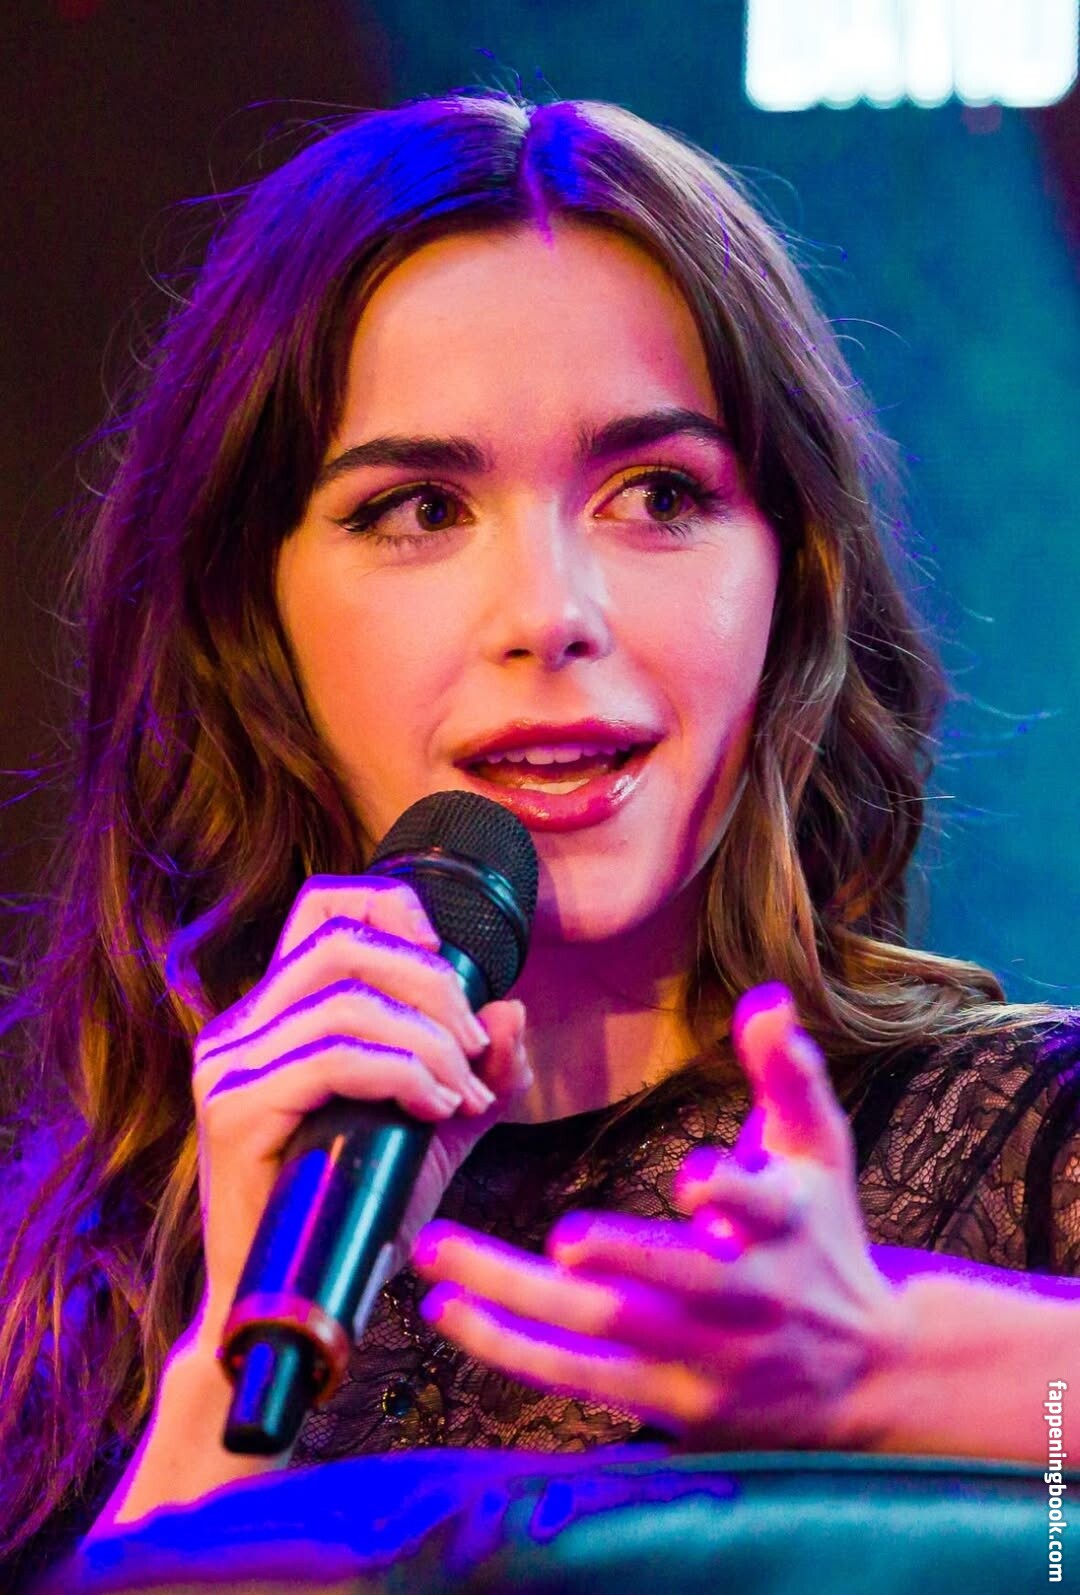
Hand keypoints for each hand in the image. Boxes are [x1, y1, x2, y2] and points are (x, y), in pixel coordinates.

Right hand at [174, 876, 532, 1357]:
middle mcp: (240, 1027)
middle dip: (432, 983)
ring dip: (427, 1040)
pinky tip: (435, 1108)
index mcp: (274, 1015)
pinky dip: (403, 1073)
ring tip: (460, 1093)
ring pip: (346, 1001)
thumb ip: (477, 1074)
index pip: (322, 907)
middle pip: (343, 941)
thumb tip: (511, 1012)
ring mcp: (229, 1067)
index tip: (453, 971)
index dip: (395, 910)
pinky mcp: (235, 1111)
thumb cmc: (359, 1215)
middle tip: (473, 1048)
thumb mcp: (435, 1132)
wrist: (301, 1306)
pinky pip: (335, 1059)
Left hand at [411, 982, 907, 1450]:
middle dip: (618, 1258)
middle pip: (672, 1282)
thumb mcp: (818, 1151)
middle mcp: (748, 1298)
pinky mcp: (669, 1403)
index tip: (692, 1179)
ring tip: (441, 1264)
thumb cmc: (824, 1236)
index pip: (763, 1208)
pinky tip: (452, 1312)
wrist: (866, 1371)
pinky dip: (512, 1350)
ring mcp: (705, 1360)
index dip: (731, 1191)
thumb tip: (765, 997)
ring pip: (603, 1335)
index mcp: (785, 1224)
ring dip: (516, 1303)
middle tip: (561, 1237)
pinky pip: (578, 1379)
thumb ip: (787, 1072)